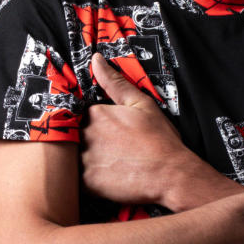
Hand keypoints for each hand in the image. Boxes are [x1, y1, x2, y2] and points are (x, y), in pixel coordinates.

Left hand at [81, 53, 189, 205]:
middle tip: (109, 153)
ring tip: (106, 167)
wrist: (171, 175)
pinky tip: (103, 180)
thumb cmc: (160, 140)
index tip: (107, 135)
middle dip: (86, 143)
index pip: (80, 115)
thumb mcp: (141, 104)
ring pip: (72, 159)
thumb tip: (96, 60)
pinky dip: (83, 181)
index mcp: (96, 113)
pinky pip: (74, 182)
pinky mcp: (86, 184)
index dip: (92, 125)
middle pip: (74, 136)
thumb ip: (114, 82)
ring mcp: (84, 159)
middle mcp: (86, 134)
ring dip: (83, 162)